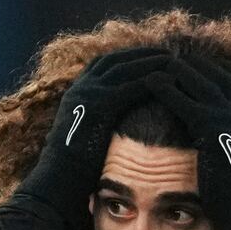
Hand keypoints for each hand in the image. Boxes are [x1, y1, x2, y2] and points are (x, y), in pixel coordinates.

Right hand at [15, 46, 170, 212]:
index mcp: (76, 93)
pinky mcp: (99, 107)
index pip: (102, 64)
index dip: (126, 57)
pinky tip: (167, 80)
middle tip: (164, 52)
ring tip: (171, 60)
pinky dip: (149, 81)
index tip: (146, 56)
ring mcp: (88, 95)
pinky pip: (129, 87)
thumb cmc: (71, 166)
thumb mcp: (82, 135)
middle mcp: (81, 88)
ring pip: (124, 68)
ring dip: (149, 62)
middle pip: (115, 60)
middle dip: (141, 54)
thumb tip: (108, 125)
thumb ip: (95, 121)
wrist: (59, 177)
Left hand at [149, 53, 230, 229]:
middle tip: (179, 56)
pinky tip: (150, 82)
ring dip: (180, 69)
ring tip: (161, 62)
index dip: (222, 69)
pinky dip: (166, 86)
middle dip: (199, 63)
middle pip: (220, 74)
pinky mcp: (211, 125)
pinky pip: (183, 99)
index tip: (208, 63)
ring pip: (201, 80)